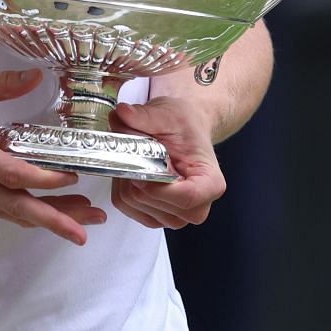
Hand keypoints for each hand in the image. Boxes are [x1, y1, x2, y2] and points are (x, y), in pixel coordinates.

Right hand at [0, 69, 107, 243]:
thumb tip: (36, 75)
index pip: (10, 173)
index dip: (43, 179)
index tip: (73, 176)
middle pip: (19, 208)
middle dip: (57, 218)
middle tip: (90, 224)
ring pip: (18, 216)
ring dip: (54, 221)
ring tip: (88, 222)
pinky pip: (8, 214)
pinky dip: (35, 217)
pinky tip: (58, 214)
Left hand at [109, 96, 224, 229]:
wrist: (182, 130)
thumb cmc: (182, 126)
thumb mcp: (167, 114)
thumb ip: (145, 116)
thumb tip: (124, 113)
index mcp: (211, 183)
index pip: (186, 197)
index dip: (156, 185)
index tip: (140, 165)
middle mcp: (197, 206)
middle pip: (154, 202)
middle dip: (134, 173)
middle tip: (133, 150)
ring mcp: (176, 216)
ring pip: (135, 205)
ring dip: (124, 179)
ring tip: (134, 159)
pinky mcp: (156, 217)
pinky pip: (126, 207)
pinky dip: (119, 187)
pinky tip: (129, 171)